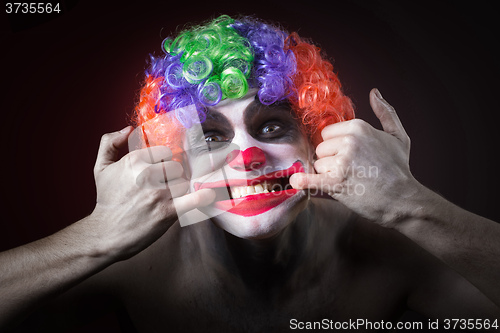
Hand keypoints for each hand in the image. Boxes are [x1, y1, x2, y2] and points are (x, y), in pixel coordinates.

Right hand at [90, 126, 214, 259]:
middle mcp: (147, 174)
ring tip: (167, 199)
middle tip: (162, 188)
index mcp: (134, 160)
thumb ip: (110, 143)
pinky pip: (195, 198)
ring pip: (184, 182)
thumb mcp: (101, 168)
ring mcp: (159, 193)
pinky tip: (208, 195)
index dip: (164, 162)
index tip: (159, 172)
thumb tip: (128, 129)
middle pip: (176, 167)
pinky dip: (204, 196)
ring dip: (179, 190)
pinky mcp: (168, 211)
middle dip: (172, 177)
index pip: (165, 152)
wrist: (106, 234)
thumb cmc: (107, 201)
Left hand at [290, 89, 419, 225]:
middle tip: (351, 171)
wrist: (402, 199)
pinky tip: (297, 182)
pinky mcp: (335, 182)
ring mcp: (341, 162)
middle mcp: (349, 141)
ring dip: (328, 175)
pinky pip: (308, 179)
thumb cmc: (398, 168)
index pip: (327, 134)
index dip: (335, 146)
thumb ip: (385, 112)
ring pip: (317, 165)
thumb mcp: (398, 136)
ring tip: (349, 181)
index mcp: (358, 127)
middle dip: (330, 161)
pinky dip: (302, 181)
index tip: (352, 157)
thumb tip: (374, 92)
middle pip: (320, 149)